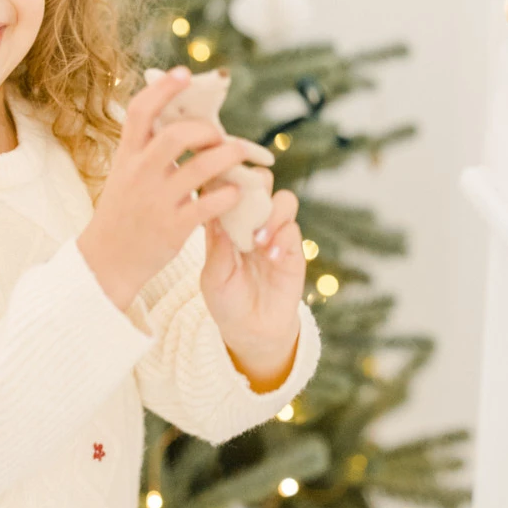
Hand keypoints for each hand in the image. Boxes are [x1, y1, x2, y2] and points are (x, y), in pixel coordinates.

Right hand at [76, 67, 272, 310]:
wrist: (107, 261)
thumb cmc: (123, 211)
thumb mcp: (125, 173)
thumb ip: (147, 148)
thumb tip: (181, 117)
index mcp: (126, 156)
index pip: (140, 111)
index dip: (163, 88)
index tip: (184, 73)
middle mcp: (139, 174)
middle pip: (175, 135)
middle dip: (206, 129)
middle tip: (219, 135)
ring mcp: (156, 201)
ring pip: (200, 167)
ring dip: (228, 157)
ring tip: (242, 156)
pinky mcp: (173, 228)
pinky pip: (209, 205)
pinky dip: (228, 194)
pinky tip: (236, 192)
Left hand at [200, 180, 306, 391]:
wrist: (252, 330)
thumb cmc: (226, 301)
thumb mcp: (213, 277)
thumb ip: (217, 248)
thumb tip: (217, 215)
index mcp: (226, 221)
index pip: (227, 185)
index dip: (224, 176)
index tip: (216, 180)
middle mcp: (252, 220)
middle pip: (260, 180)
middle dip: (254, 183)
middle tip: (243, 201)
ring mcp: (275, 232)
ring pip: (283, 199)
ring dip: (271, 214)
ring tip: (257, 241)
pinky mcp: (293, 249)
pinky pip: (293, 229)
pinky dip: (282, 239)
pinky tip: (269, 257)